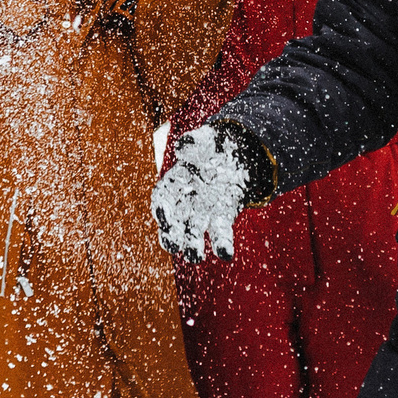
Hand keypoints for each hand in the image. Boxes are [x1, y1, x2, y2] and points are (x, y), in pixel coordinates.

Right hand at [151, 122, 277, 259]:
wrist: (236, 152)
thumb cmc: (213, 145)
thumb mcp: (205, 139)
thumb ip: (194, 141)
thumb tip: (183, 144)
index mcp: (175, 181)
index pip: (162, 198)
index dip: (161, 209)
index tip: (164, 219)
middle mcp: (186, 200)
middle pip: (175, 222)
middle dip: (172, 235)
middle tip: (173, 247)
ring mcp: (203, 210)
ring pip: (194, 231)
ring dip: (193, 245)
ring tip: (195, 257)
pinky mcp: (223, 216)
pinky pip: (220, 232)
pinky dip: (222, 243)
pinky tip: (226, 253)